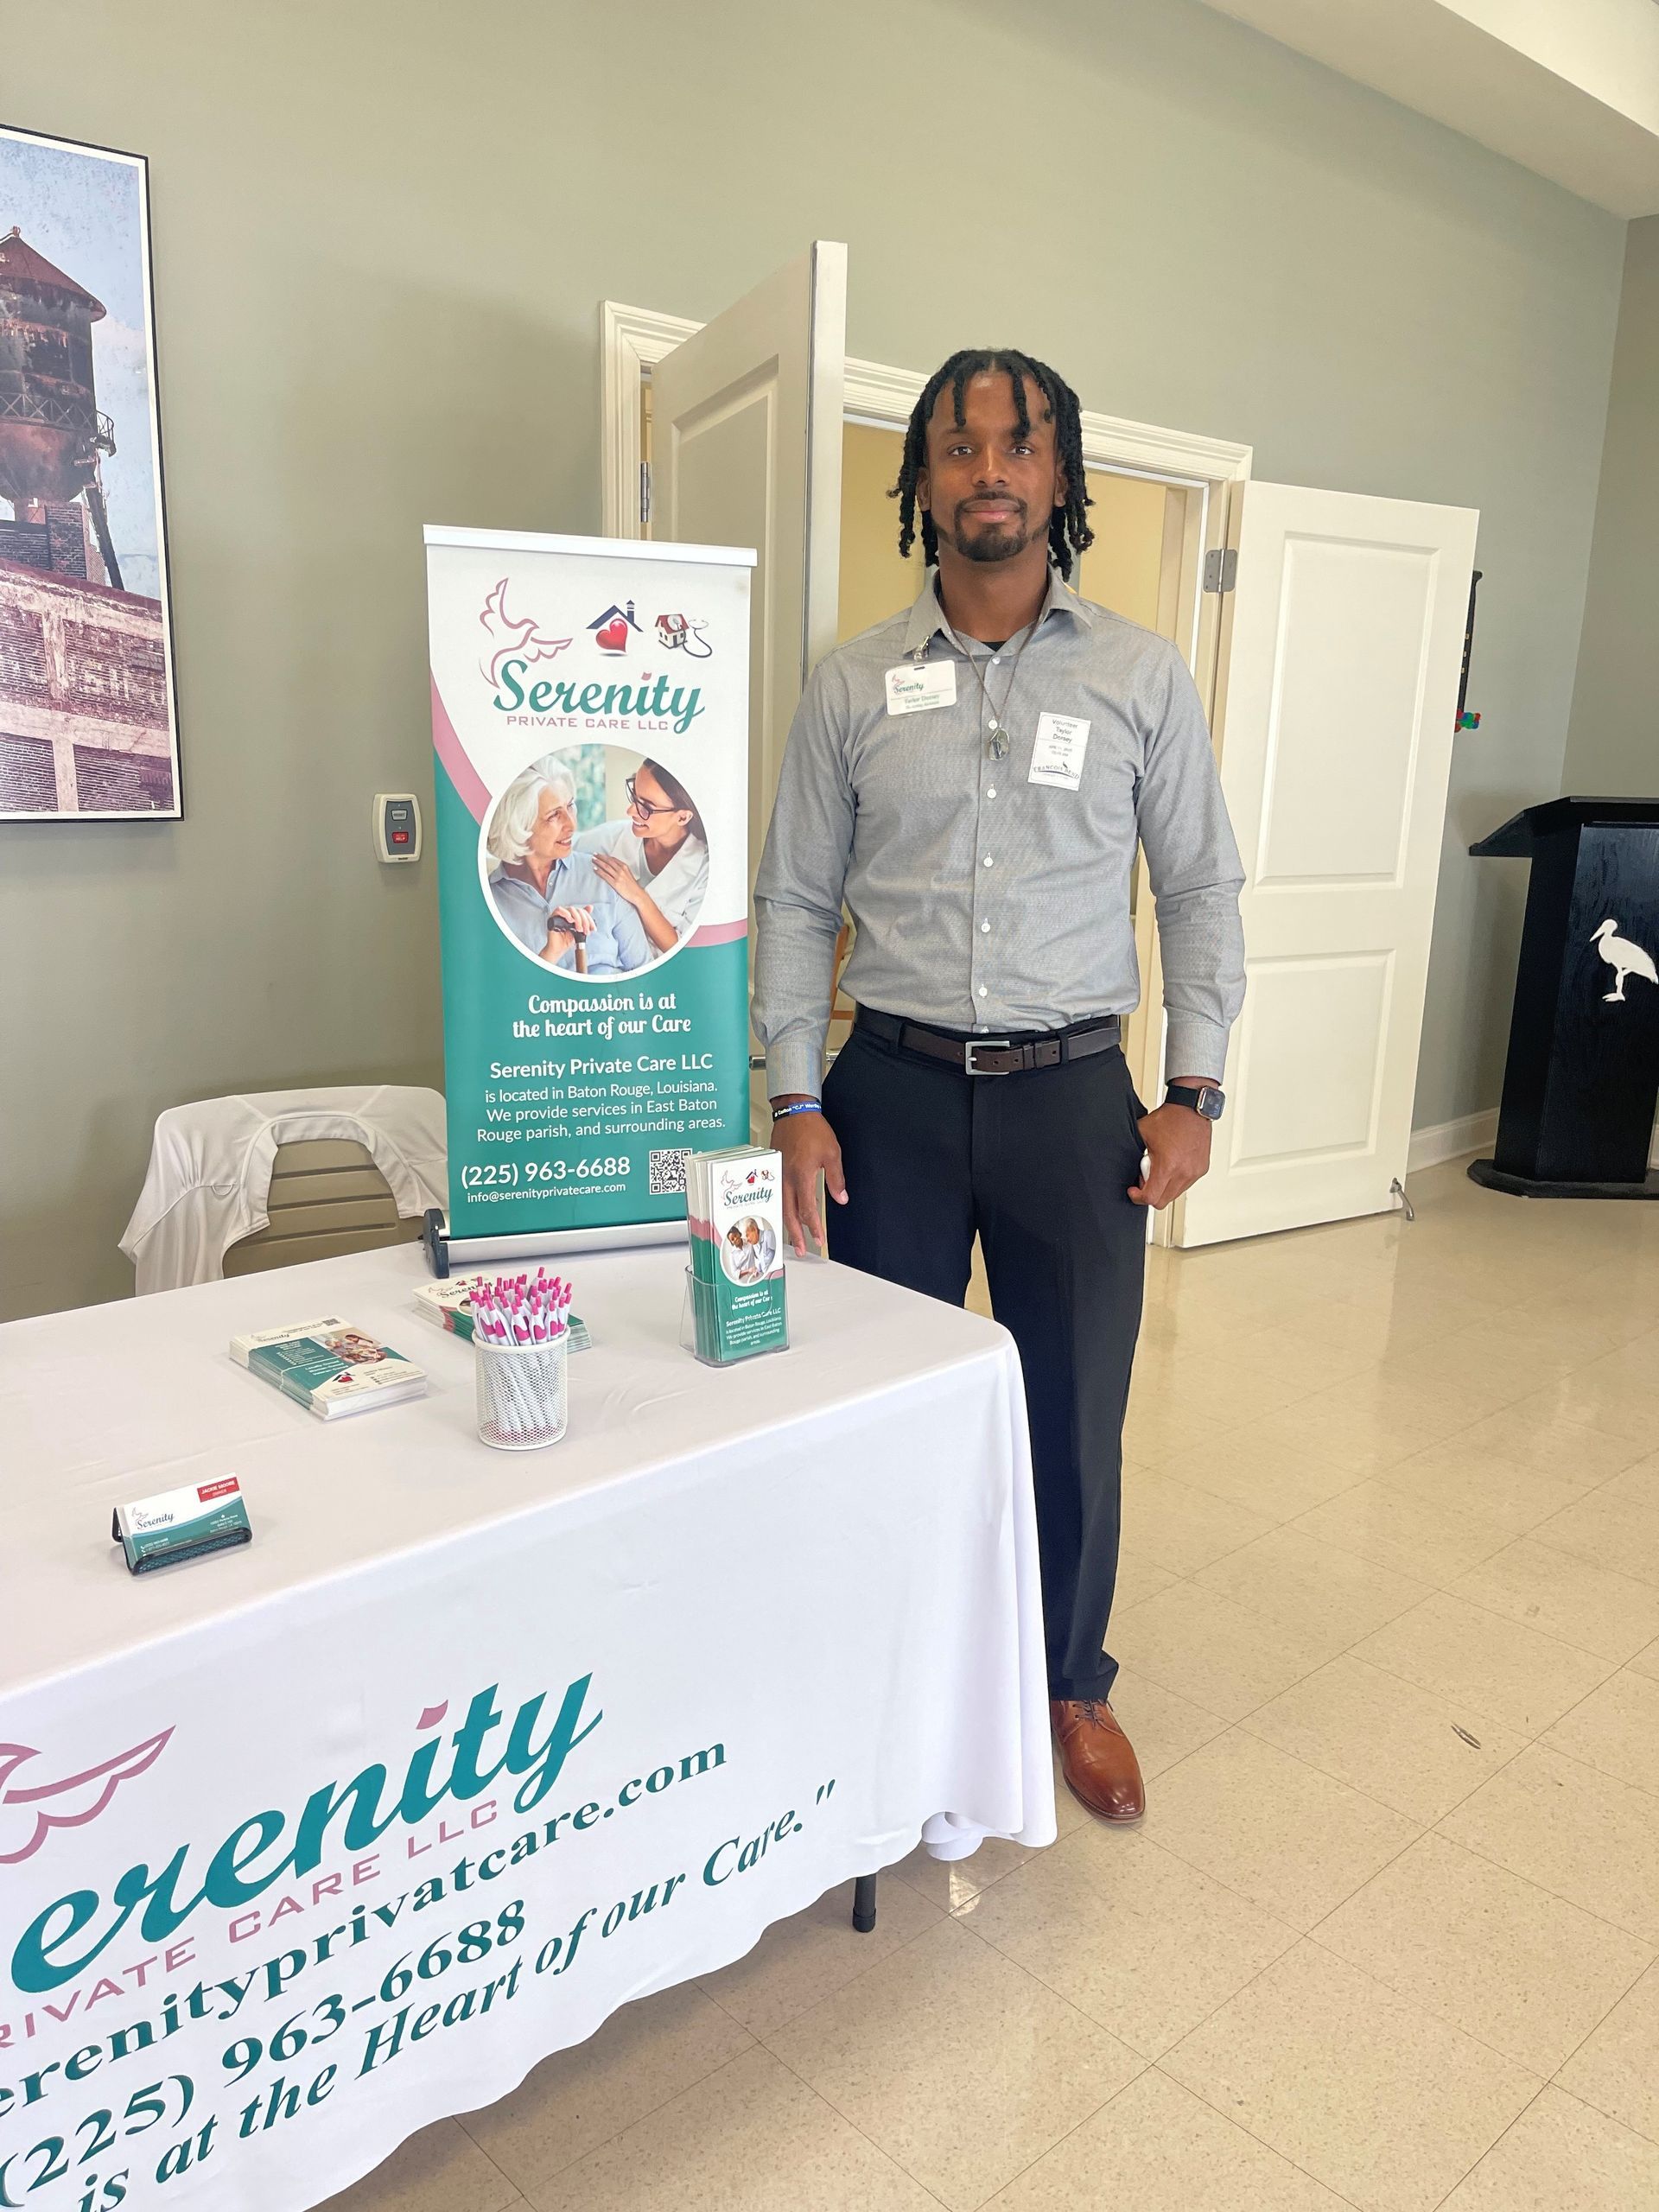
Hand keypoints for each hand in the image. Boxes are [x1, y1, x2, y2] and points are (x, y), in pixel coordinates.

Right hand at [550, 904, 595, 937]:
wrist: (559, 949)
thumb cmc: (567, 940)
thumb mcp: (581, 930)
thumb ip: (585, 920)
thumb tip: (591, 907)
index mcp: (573, 915)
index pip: (583, 911)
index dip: (589, 919)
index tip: (593, 928)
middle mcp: (567, 913)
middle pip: (578, 910)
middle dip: (585, 921)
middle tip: (585, 930)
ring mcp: (560, 915)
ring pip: (571, 909)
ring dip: (578, 919)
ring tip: (579, 929)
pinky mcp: (553, 917)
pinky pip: (559, 910)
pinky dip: (566, 914)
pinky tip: (571, 921)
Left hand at [590, 854, 644, 907]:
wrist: (637, 894)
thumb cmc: (633, 886)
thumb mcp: (628, 874)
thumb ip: (621, 869)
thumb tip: (613, 867)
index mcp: (625, 867)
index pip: (613, 859)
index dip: (605, 856)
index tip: (600, 855)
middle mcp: (621, 870)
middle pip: (609, 861)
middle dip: (600, 857)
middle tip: (594, 855)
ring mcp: (618, 876)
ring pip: (606, 867)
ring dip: (598, 862)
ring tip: (593, 860)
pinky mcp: (615, 883)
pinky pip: (605, 875)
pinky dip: (599, 871)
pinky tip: (595, 869)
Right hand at [774, 1103, 847, 1254]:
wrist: (794, 1112)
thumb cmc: (812, 1129)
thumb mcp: (832, 1153)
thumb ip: (836, 1179)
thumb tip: (841, 1198)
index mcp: (802, 1175)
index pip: (807, 1209)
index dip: (813, 1227)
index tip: (819, 1239)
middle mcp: (786, 1178)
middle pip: (789, 1213)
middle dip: (796, 1234)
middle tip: (801, 1249)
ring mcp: (777, 1174)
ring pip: (780, 1205)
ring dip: (786, 1223)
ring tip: (791, 1238)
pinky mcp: (773, 1170)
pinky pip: (776, 1194)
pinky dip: (779, 1208)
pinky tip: (782, 1214)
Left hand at [1128, 1101, 1212, 1208]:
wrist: (1191, 1108)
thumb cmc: (1170, 1118)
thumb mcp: (1142, 1134)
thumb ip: (1132, 1152)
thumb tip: (1122, 1161)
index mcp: (1168, 1166)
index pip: (1151, 1197)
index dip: (1138, 1197)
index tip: (1133, 1190)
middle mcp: (1184, 1172)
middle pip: (1162, 1201)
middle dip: (1150, 1193)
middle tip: (1145, 1177)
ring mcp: (1194, 1172)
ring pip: (1174, 1194)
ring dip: (1163, 1187)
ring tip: (1159, 1168)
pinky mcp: (1201, 1169)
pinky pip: (1185, 1184)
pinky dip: (1175, 1180)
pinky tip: (1171, 1165)